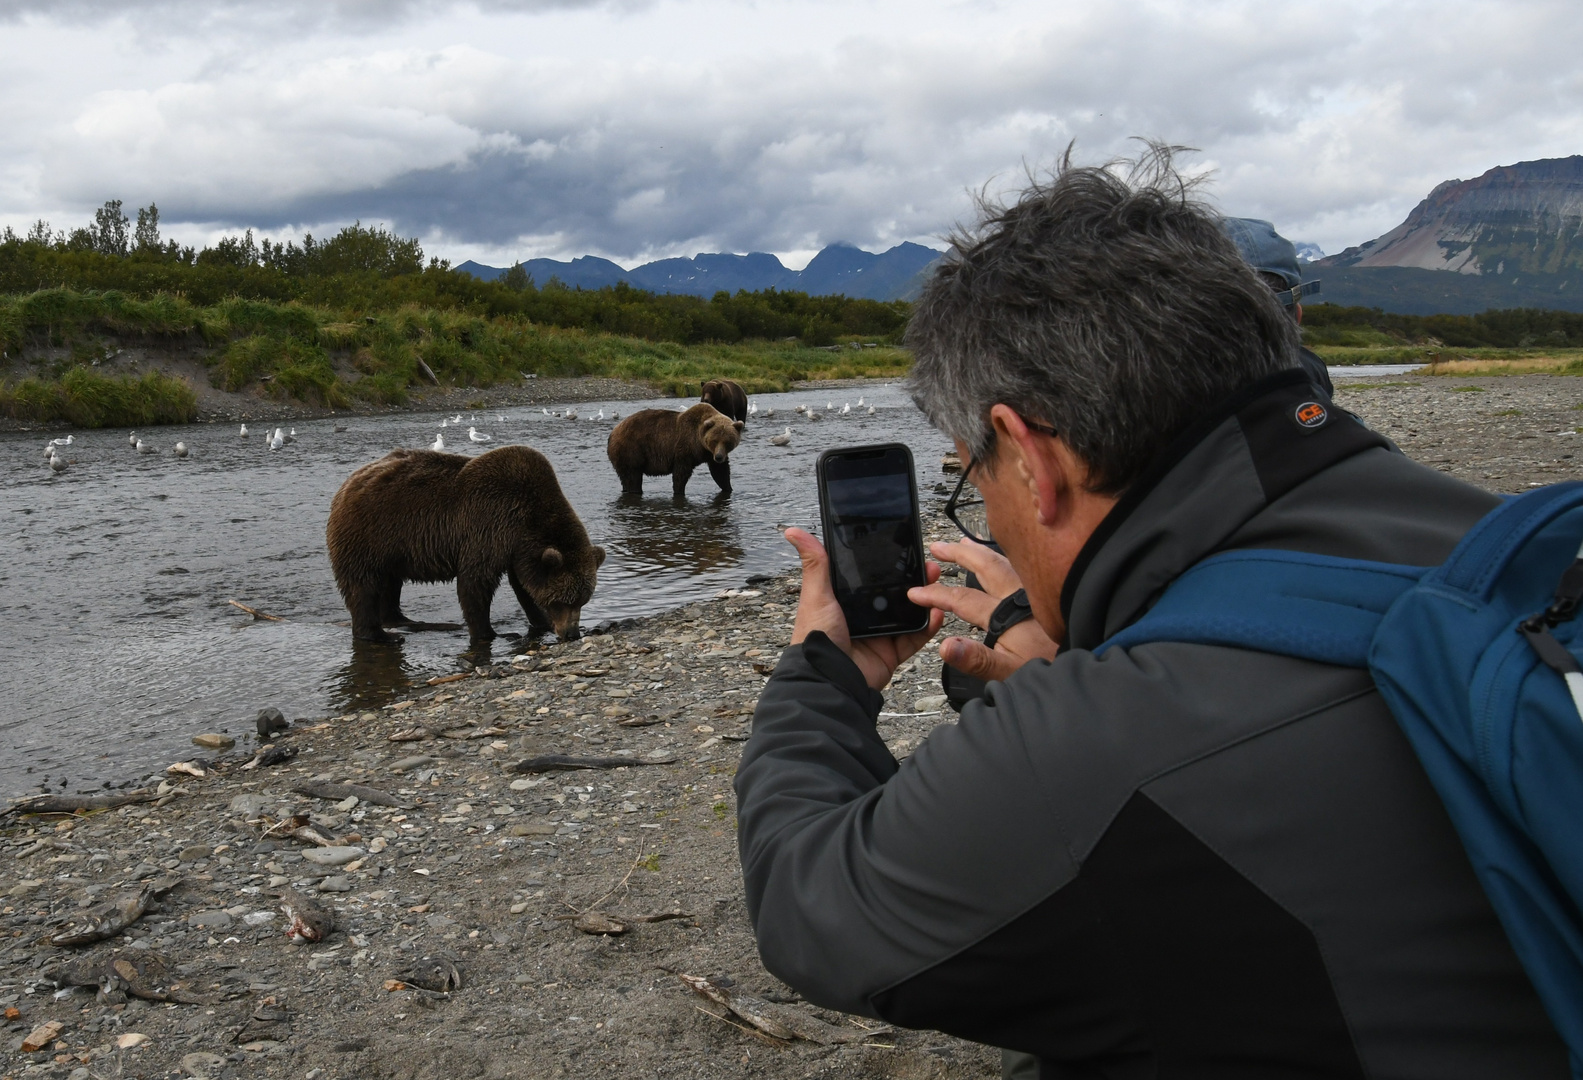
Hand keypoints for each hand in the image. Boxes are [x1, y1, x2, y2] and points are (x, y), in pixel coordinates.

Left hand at [784, 528, 944, 690]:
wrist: (828, 678)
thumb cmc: (816, 637)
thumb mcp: (817, 595)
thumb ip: (816, 564)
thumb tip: (793, 532)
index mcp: (846, 601)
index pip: (872, 577)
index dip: (889, 564)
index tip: (905, 550)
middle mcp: (864, 616)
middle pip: (895, 593)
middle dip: (913, 579)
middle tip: (926, 565)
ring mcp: (879, 634)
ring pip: (909, 613)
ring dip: (925, 599)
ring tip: (935, 584)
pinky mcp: (891, 652)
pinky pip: (915, 637)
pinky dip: (927, 626)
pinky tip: (936, 613)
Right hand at [907, 538, 1058, 682]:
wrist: (1093, 659)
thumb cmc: (1052, 670)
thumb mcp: (1010, 673)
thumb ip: (977, 660)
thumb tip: (945, 646)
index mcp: (1007, 614)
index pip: (962, 599)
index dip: (936, 594)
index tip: (916, 591)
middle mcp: (1021, 596)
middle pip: (985, 566)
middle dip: (958, 555)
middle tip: (937, 547)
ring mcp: (1036, 593)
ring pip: (1004, 563)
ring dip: (980, 553)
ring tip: (963, 544)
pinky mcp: (1050, 594)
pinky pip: (1020, 568)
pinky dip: (1003, 559)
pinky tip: (1002, 563)